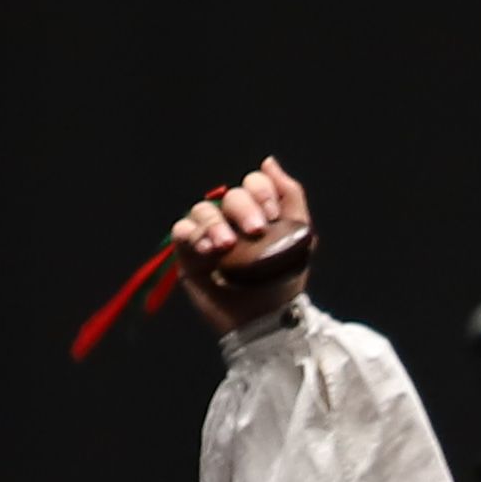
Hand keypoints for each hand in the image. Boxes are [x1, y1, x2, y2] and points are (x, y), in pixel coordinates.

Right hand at [173, 159, 313, 327]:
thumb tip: (269, 161)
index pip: (252, 184)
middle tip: (256, 232)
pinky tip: (208, 252)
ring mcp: (209, 236)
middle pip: (228, 196)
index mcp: (257, 211)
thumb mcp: (299, 238)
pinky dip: (192, 236)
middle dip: (243, 209)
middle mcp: (231, 220)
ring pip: (202, 211)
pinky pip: (181, 232)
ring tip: (226, 247)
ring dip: (214, 224)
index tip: (273, 214)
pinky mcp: (189, 256)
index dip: (261, 192)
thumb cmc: (284, 282)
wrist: (269, 320)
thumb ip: (290, 196)